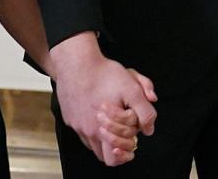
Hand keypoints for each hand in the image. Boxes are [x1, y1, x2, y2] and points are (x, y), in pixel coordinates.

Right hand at [50, 33, 156, 165]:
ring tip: (110, 119)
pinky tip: (96, 111)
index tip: (131, 135)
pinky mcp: (69, 117)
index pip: (115, 156)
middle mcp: (88, 131)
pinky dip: (90, 126)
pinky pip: (80, 130)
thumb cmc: (104, 73)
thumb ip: (145, 111)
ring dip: (102, 136)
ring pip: (91, 143)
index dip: (126, 148)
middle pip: (102, 154)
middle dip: (115, 145)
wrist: (76, 61)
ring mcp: (76, 125)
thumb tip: (148, 128)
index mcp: (103, 129)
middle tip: (122, 130)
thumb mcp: (132, 89)